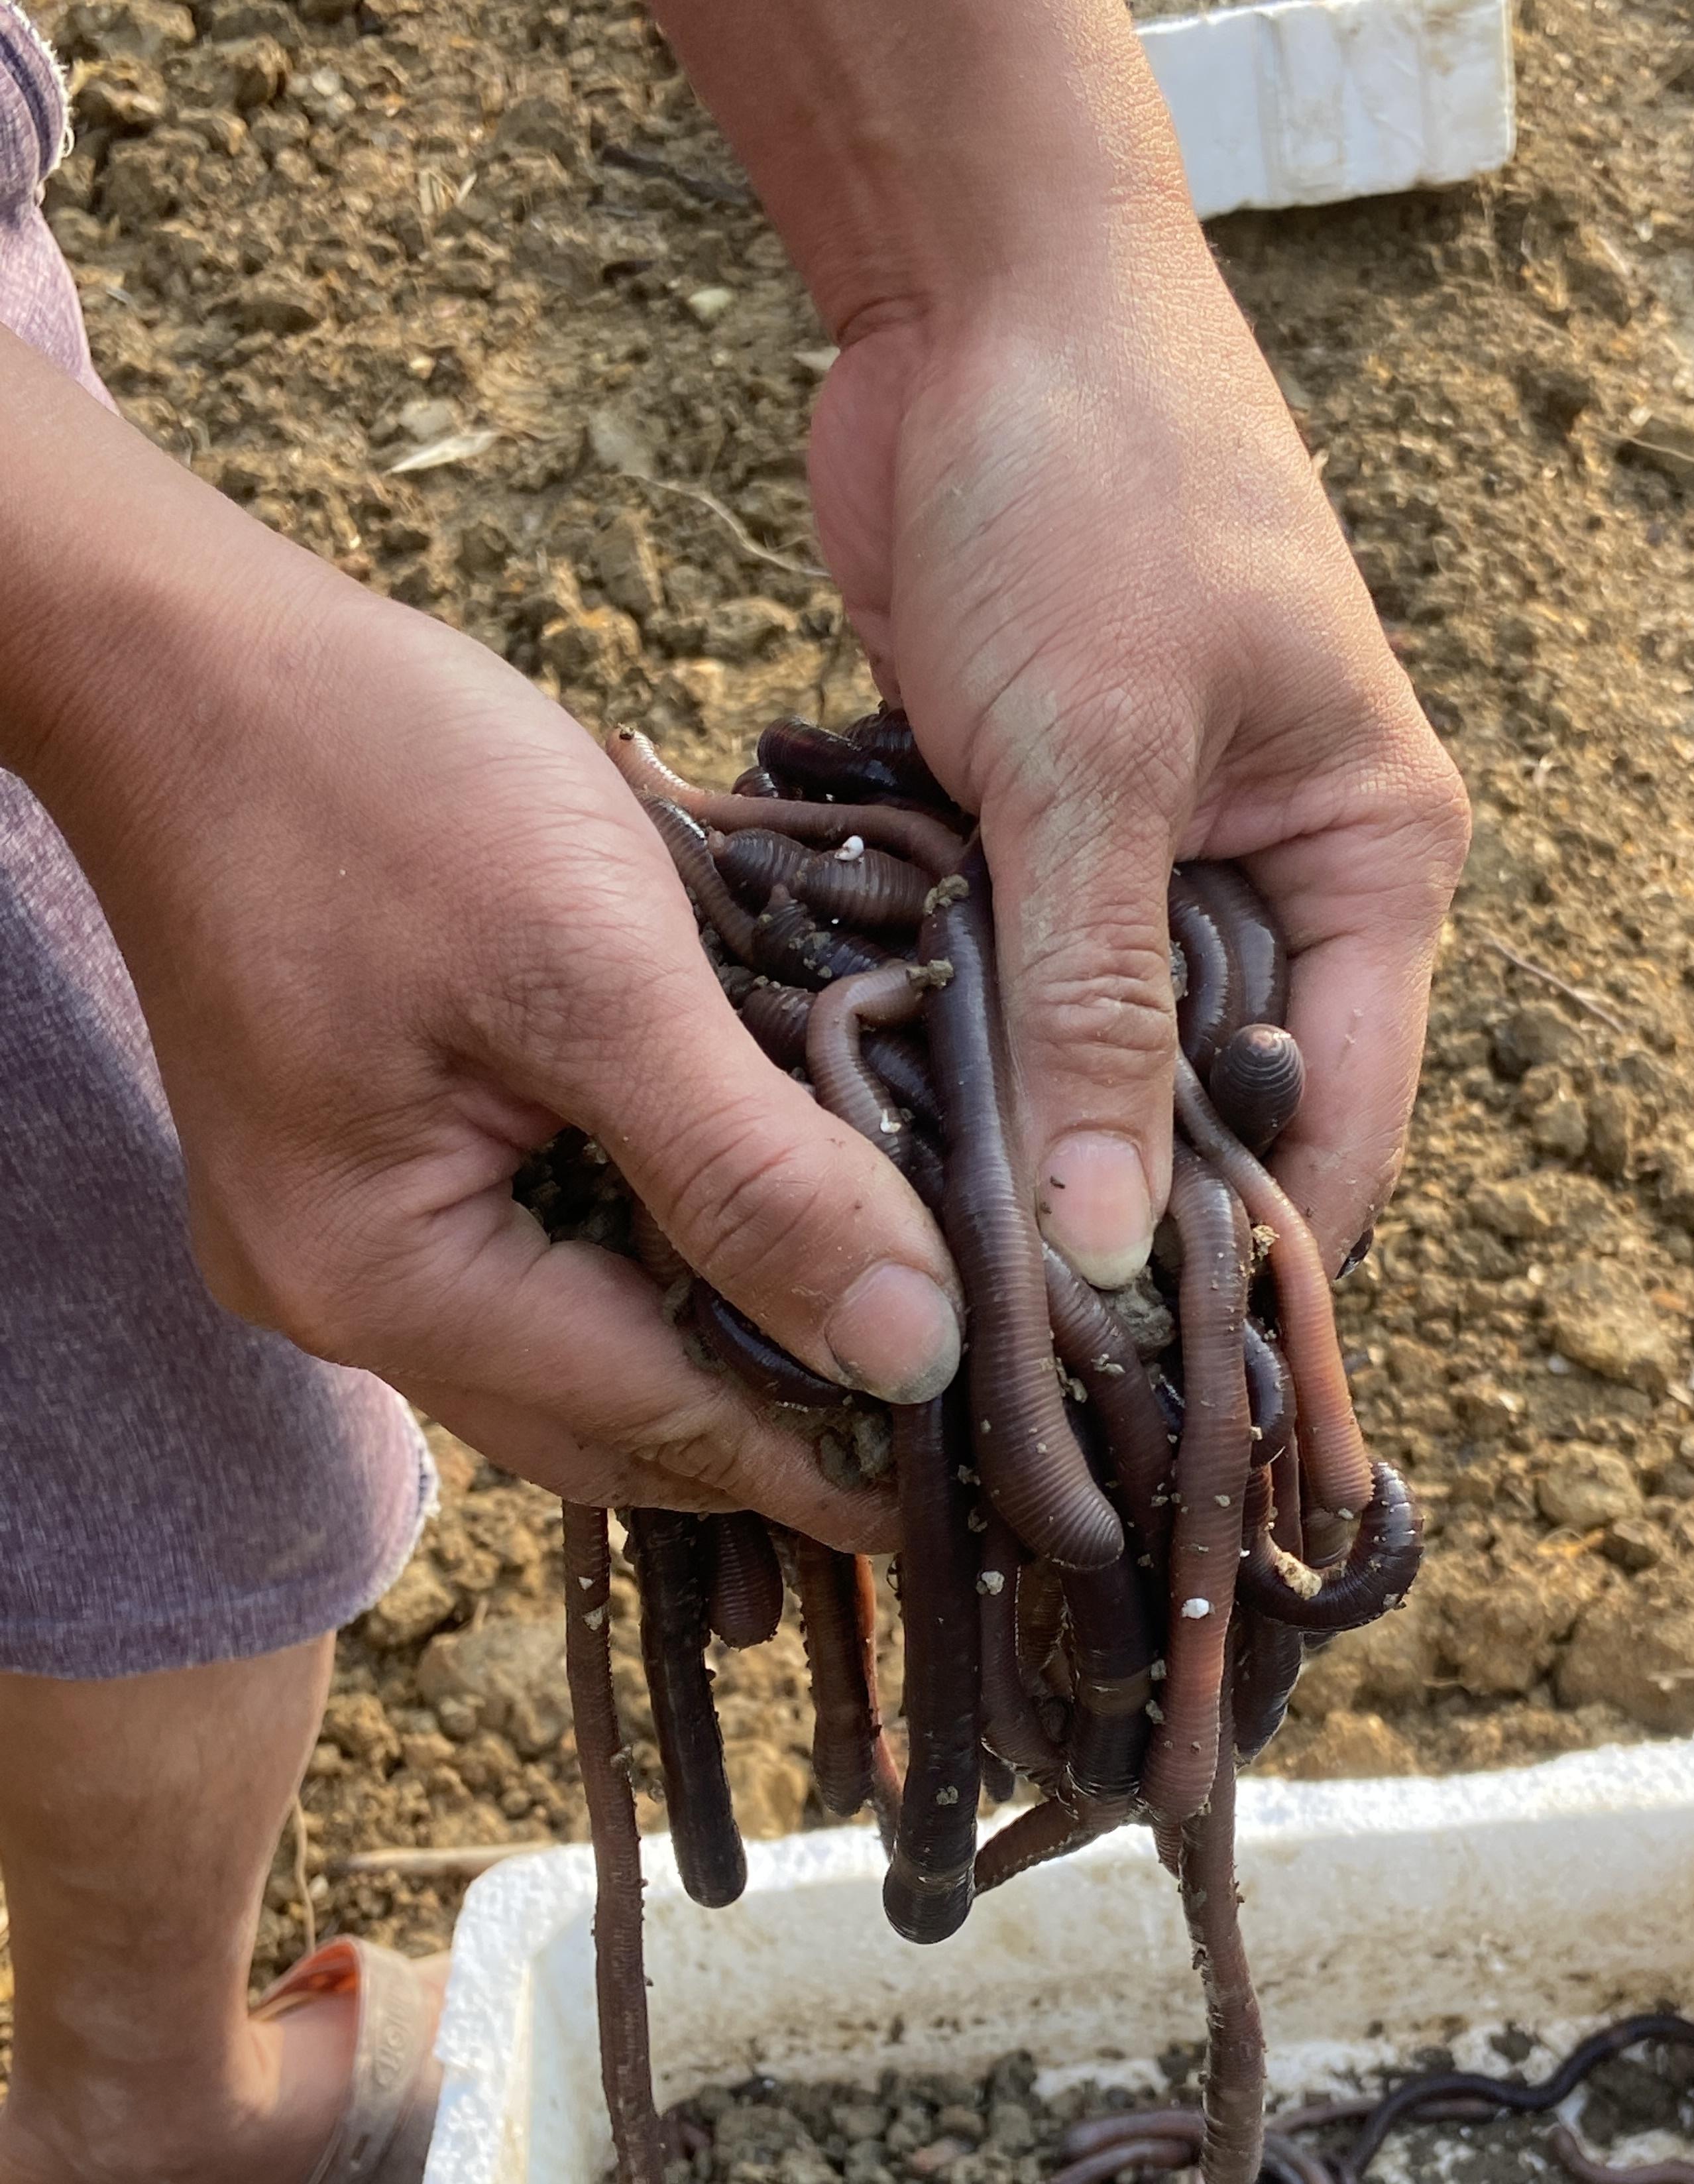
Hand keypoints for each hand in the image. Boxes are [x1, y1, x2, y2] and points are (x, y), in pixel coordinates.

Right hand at [1, 333, 958, 1533]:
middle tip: (957, 1411)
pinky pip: (544, 1266)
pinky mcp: (373, 1173)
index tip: (970, 1477)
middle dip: (782, 1421)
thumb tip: (910, 1348)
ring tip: (891, 1324)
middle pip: (615, 1421)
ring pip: (583, 1352)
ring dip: (726, 1346)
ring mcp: (347, 1242)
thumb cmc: (377, 779)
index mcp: (387, 1274)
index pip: (657, 1420)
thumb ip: (751, 1172)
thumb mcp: (593, 966)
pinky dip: (660, 1264)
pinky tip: (764, 1229)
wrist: (187, 659)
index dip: (824, 1456)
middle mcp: (350, 1297)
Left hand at [808, 247, 1469, 1285]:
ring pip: (1099, 1061)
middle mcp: (1276, 885)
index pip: (1344, 1128)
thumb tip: (1103, 1238)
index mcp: (1368, 868)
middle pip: (1216, 1114)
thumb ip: (1103, 1005)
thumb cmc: (1095, 492)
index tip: (1143, 1385)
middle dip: (1116, 1215)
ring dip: (1020, 1137)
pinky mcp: (1035, 837)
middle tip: (1000, 1352)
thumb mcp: (1100, 761)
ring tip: (917, 1265)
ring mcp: (1150, 864)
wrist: (979, 299)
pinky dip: (956, 1042)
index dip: (1257, 1260)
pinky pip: (1011, 986)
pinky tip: (874, 1132)